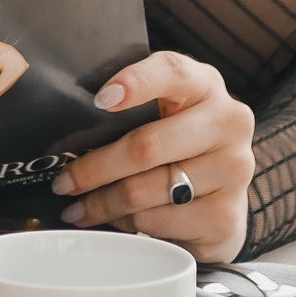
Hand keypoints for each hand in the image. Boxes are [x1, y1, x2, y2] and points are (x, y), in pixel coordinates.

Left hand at [54, 52, 253, 263]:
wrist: (221, 199)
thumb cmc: (177, 148)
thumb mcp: (161, 115)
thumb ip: (129, 110)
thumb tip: (67, 134)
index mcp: (205, 85)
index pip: (172, 71)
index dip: (135, 82)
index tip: (100, 99)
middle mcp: (227, 122)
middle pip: (146, 146)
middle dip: (94, 168)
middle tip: (63, 182)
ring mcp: (233, 170)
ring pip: (144, 190)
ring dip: (102, 203)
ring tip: (80, 208)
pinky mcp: (225, 216)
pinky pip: (156, 222)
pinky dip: (127, 225)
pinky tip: (117, 222)